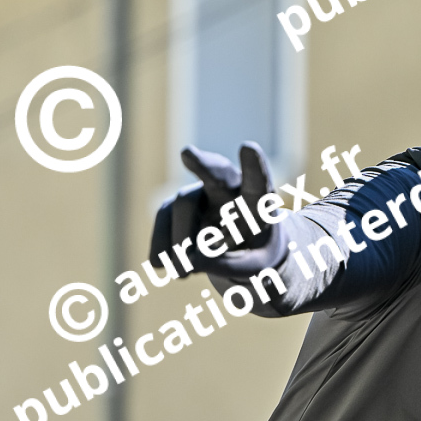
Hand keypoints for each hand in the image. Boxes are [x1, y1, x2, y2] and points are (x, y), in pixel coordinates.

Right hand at [149, 142, 284, 273]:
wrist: (243, 250)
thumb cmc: (257, 253)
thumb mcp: (256, 267)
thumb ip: (229, 266)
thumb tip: (189, 262)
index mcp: (258, 201)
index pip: (258, 182)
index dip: (254, 166)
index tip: (249, 147)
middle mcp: (230, 189)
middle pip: (218, 173)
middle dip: (204, 163)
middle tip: (188, 154)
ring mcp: (201, 193)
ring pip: (184, 205)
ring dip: (180, 241)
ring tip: (183, 273)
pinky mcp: (176, 205)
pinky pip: (163, 218)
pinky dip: (162, 247)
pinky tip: (168, 267)